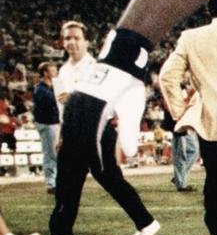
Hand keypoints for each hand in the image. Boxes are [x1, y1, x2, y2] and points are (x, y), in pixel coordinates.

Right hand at [71, 29, 152, 161]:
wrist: (119, 61)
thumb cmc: (129, 86)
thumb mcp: (132, 109)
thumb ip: (129, 132)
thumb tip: (130, 156)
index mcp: (95, 109)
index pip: (91, 139)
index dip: (95, 157)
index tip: (99, 172)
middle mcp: (80, 105)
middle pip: (74, 137)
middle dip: (77, 156)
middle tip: (81, 173)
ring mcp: (74, 101)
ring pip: (68, 130)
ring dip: (68, 148)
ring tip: (70, 166)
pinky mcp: (73, 100)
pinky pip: (66, 122)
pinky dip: (66, 136)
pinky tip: (66, 147)